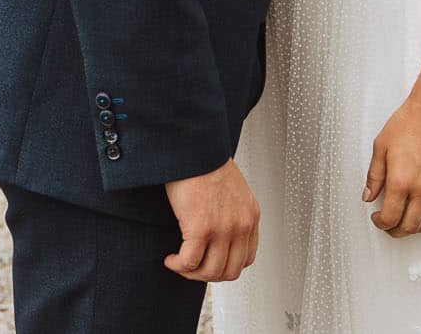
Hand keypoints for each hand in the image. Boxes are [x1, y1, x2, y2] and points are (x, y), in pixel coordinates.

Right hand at [163, 159, 259, 281]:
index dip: (224, 266)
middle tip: (191, 267)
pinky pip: (190, 262)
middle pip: (229, 271)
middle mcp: (241, 225)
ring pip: (210, 271)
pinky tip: (170, 258)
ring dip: (191, 273)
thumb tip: (217, 232)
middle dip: (207, 274)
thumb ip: (232, 211)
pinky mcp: (201, 228)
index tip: (208, 261)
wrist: (193, 147)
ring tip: (178, 263)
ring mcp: (223, 228)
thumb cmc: (205, 161)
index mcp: (250, 215)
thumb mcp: (232, 189)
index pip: (246, 259)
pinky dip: (178, 265)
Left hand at [364, 96, 420, 237]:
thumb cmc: (407, 124)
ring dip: (417, 227)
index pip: (390, 217)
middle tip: (389, 225)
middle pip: (411, 226)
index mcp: (401, 181)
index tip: (377, 218)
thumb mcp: (380, 148)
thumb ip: (374, 176)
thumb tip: (368, 196)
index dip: (381, 223)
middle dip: (397, 231)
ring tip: (407, 221)